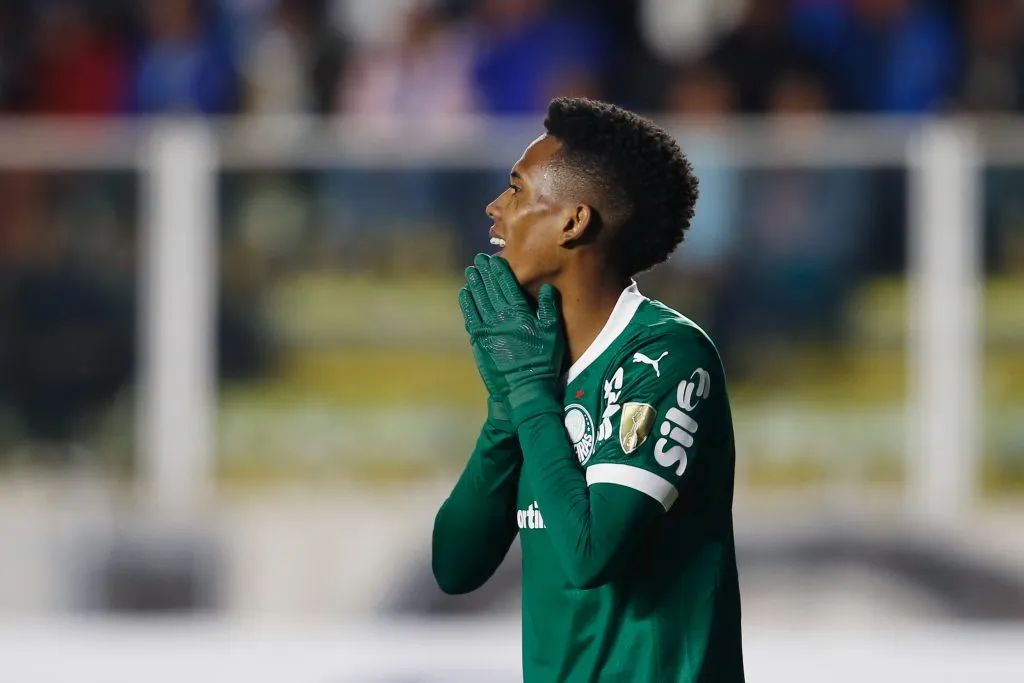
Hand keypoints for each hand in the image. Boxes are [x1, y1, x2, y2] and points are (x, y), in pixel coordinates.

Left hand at [462, 254, 564, 427]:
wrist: (524, 389)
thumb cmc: (543, 363)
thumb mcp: (554, 334)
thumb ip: (549, 309)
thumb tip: (547, 288)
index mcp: (520, 313)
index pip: (507, 285)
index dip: (499, 270)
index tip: (493, 259)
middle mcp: (501, 317)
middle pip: (490, 289)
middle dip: (484, 273)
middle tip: (478, 260)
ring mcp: (487, 329)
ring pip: (478, 300)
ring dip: (474, 284)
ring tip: (470, 272)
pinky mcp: (479, 342)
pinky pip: (471, 317)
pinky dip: (467, 304)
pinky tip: (464, 294)